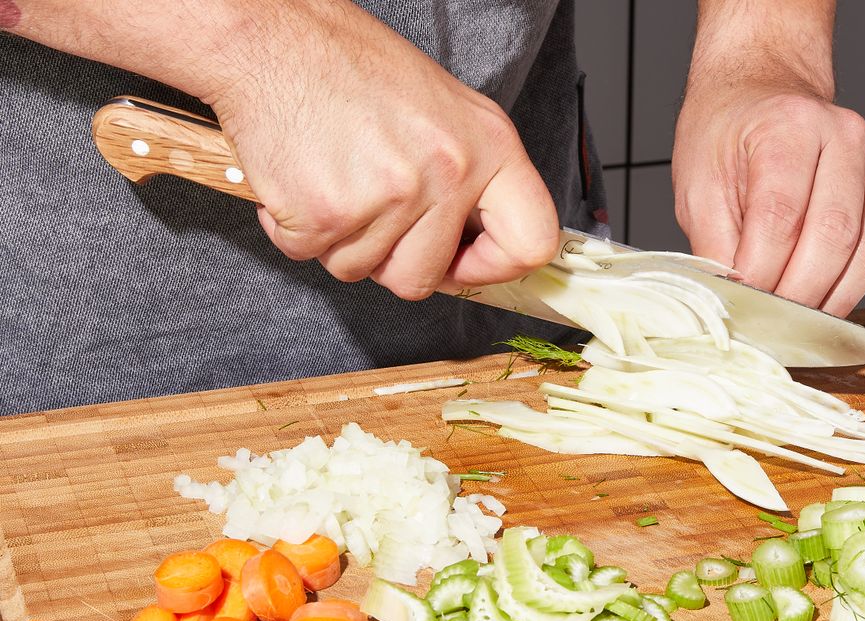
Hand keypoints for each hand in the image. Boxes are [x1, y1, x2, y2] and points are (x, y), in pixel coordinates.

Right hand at [205, 1, 557, 298]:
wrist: (271, 38)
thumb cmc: (350, 67)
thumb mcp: (443, 112)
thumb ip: (469, 179)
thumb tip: (476, 246)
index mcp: (489, 146)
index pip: (531, 240)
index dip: (495, 268)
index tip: (464, 263)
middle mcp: (448, 172)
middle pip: (423, 278)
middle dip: (388, 260)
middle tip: (368, 210)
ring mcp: (389, 196)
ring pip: (361, 271)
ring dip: (338, 239)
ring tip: (333, 177)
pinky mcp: (328, 213)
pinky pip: (311, 255)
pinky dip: (294, 228)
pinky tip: (300, 177)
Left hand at [672, 82, 864, 316]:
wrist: (758, 91)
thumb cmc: (725, 131)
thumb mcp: (698, 182)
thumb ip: (714, 243)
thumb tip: (730, 299)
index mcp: (788, 128)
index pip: (780, 216)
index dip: (760, 272)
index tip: (740, 304)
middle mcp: (840, 140)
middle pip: (830, 236)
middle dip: (796, 294)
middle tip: (765, 324)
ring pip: (862, 250)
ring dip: (826, 299)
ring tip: (791, 325)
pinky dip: (848, 289)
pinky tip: (819, 307)